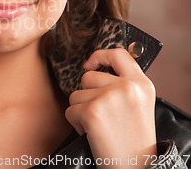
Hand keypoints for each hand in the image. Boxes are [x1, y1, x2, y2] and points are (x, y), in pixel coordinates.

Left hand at [65, 48, 156, 167]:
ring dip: (82, 110)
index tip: (90, 63)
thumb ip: (123, 84)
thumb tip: (93, 68)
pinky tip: (93, 134)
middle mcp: (127, 87)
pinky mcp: (92, 112)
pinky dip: (77, 124)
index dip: (100, 55)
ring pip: (76, 94)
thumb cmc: (133, 139)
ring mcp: (108, 98)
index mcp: (142, 84)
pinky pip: (70, 111)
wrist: (135, 167)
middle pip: (88, 77)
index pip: (118, 54)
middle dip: (88, 95)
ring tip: (101, 126)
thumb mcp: (139, 104)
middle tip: (104, 116)